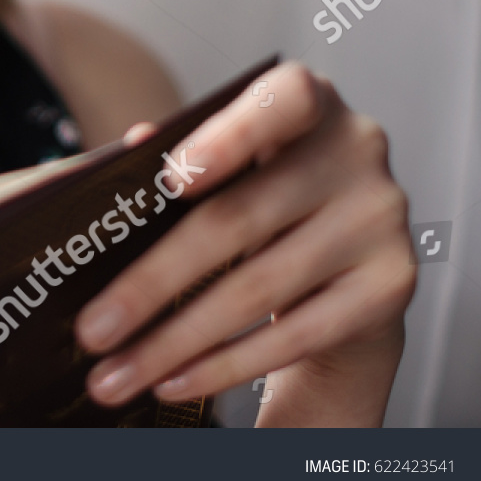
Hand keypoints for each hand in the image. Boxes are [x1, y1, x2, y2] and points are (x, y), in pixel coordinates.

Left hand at [75, 61, 415, 425]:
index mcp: (308, 103)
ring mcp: (379, 220)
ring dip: (175, 341)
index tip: (169, 180)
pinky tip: (173, 380)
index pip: (285, 100)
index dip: (228, 137)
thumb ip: (181, 150)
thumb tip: (132, 145)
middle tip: (91, 331)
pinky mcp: (389, 287)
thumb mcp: (227, 157)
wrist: (346, 249)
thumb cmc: (261, 187)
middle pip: (238, 220)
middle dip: (151, 284)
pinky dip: (224, 365)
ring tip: (116, 374)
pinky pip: (294, 336)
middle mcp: (355, 153)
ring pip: (258, 288)